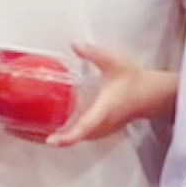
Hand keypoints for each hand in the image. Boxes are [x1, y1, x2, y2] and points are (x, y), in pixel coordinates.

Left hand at [46, 43, 176, 149]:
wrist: (153, 93)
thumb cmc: (136, 80)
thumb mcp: (113, 62)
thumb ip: (92, 53)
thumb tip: (75, 45)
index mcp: (104, 109)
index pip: (85, 127)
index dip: (68, 137)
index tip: (52, 141)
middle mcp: (104, 123)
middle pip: (77, 138)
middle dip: (57, 140)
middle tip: (32, 134)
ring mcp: (105, 128)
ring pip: (80, 139)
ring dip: (63, 139)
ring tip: (39, 133)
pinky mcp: (105, 128)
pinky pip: (85, 136)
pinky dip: (71, 135)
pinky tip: (59, 128)